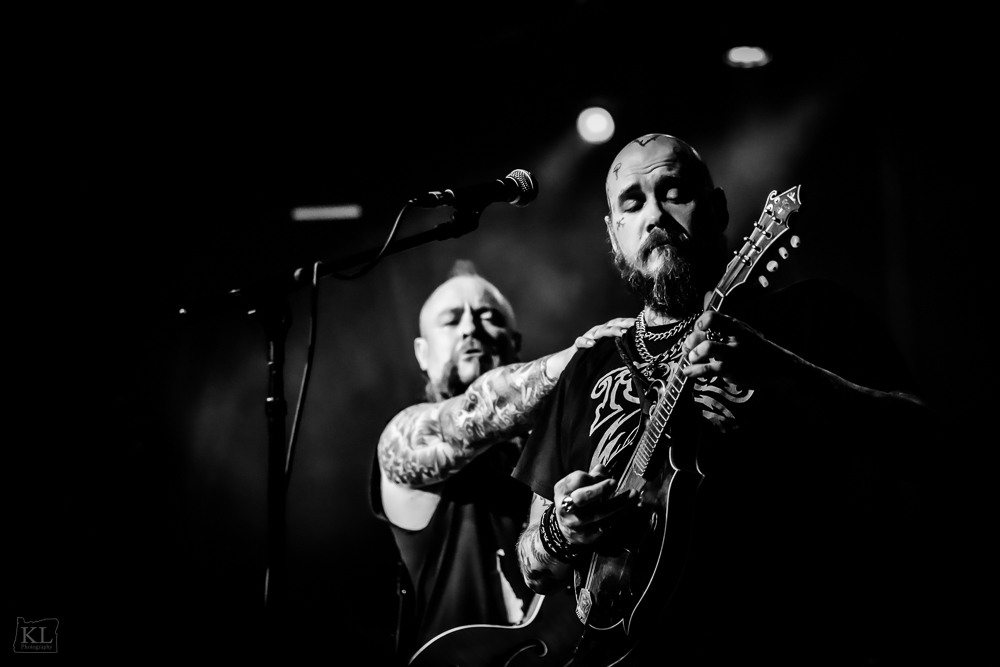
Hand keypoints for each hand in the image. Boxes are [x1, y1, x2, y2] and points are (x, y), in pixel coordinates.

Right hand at [547, 317, 634, 379]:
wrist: (568, 362)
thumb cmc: (592, 357)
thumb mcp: (606, 352)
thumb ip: (619, 349)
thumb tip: (639, 353)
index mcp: (607, 332)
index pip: (620, 324)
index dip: (631, 322)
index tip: (644, 324)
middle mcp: (598, 332)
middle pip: (612, 324)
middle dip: (624, 324)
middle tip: (635, 326)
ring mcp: (587, 337)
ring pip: (600, 331)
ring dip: (611, 331)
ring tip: (621, 333)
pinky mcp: (577, 346)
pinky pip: (580, 341)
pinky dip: (586, 341)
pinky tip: (592, 344)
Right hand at [553, 463, 638, 546]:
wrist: (564, 528)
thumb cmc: (573, 500)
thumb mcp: (575, 486)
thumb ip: (590, 476)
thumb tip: (602, 468)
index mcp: (562, 491)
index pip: (577, 480)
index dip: (591, 476)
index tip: (601, 475)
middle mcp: (567, 508)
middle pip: (582, 498)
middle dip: (600, 489)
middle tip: (614, 483)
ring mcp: (577, 523)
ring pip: (599, 513)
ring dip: (618, 503)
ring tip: (633, 495)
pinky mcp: (588, 535)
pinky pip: (607, 524)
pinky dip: (620, 515)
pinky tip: (629, 507)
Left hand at [680, 310, 800, 393]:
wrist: (778, 366)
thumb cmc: (754, 349)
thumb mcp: (742, 332)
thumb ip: (723, 327)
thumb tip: (698, 323)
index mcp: (734, 325)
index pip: (710, 317)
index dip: (699, 324)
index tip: (697, 332)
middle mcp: (733, 336)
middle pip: (702, 334)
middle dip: (689, 342)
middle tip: (687, 349)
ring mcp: (733, 353)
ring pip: (706, 348)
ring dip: (692, 355)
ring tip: (691, 359)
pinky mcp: (732, 369)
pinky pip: (708, 368)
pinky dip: (694, 370)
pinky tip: (688, 372)